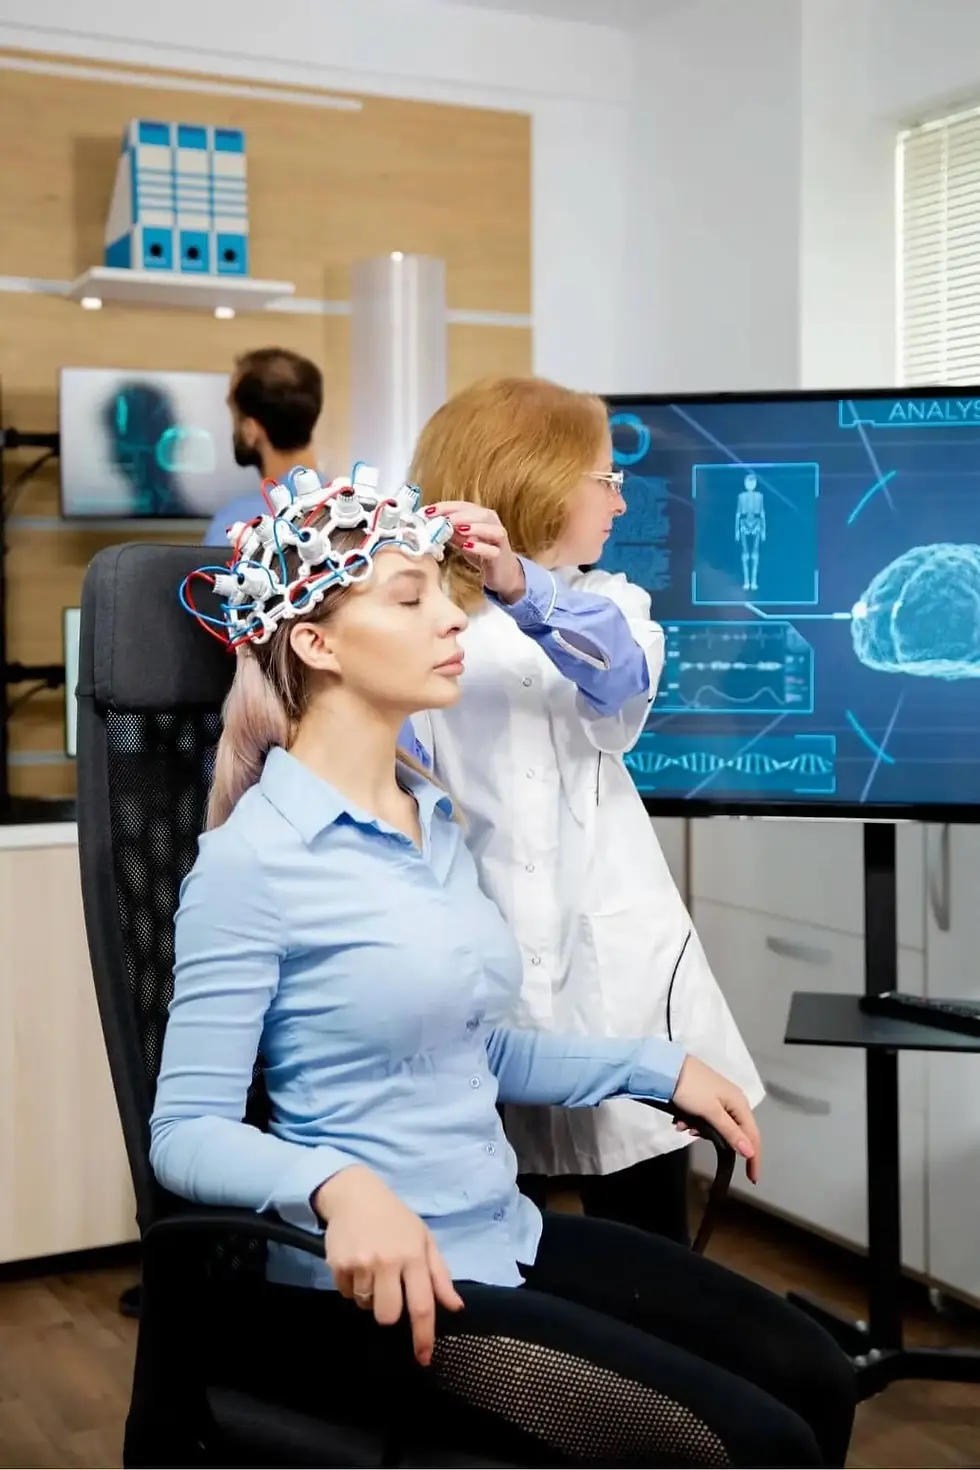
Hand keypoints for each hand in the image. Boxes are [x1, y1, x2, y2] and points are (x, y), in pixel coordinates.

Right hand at [314, 1166, 463, 1364]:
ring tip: (372, 1270)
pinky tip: (356, 1264)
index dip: (423, 1337)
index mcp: (414, 1256)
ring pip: (366, 1306)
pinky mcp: (338, 1264)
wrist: (355, 1194)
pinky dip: (352, 1286)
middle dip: (388, 1312)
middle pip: (388, 1316)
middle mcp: (388, 1262)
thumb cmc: (396, 1219)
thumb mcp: (424, 1239)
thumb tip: (455, 1307)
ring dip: (370, 1296)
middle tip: (388, 1290)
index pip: (422, 1306)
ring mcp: (361, 1264)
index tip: (423, 1359)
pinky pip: (346, 1294)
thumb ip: (440, 1276)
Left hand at [424, 501, 524, 602]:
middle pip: (477, 513)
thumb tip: (430, 525)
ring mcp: (498, 539)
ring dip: (473, 526)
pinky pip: (492, 549)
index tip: (428, 511)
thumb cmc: (481, 552)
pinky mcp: (500, 555)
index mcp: (481, 516)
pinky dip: (480, 547)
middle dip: (457, 515)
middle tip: (441, 520)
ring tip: (456, 529)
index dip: (445, 507)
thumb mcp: (462, 540)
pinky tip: (467, 546)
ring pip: (490, 527)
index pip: (463, 506)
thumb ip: (449, 532)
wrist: (501, 572)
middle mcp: (492, 523)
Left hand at [671, 1056, 761, 1183]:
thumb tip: (750, 1153)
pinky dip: (694, 1121)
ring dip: (700, 1129)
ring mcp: (720, 1098)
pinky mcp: (705, 1097)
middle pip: (735, 1131)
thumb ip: (731, 1133)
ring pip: (717, 1125)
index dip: (754, 1158)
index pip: (753, 1136)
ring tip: (682, 1125)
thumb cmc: (691, 1090)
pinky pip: (706, 1117)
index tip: (752, 1179)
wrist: (667, 1067)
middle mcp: (734, 1100)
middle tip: (694, 1135)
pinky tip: (680, 1119)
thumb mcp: (711, 1113)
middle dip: (716, 1139)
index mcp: (740, 1103)